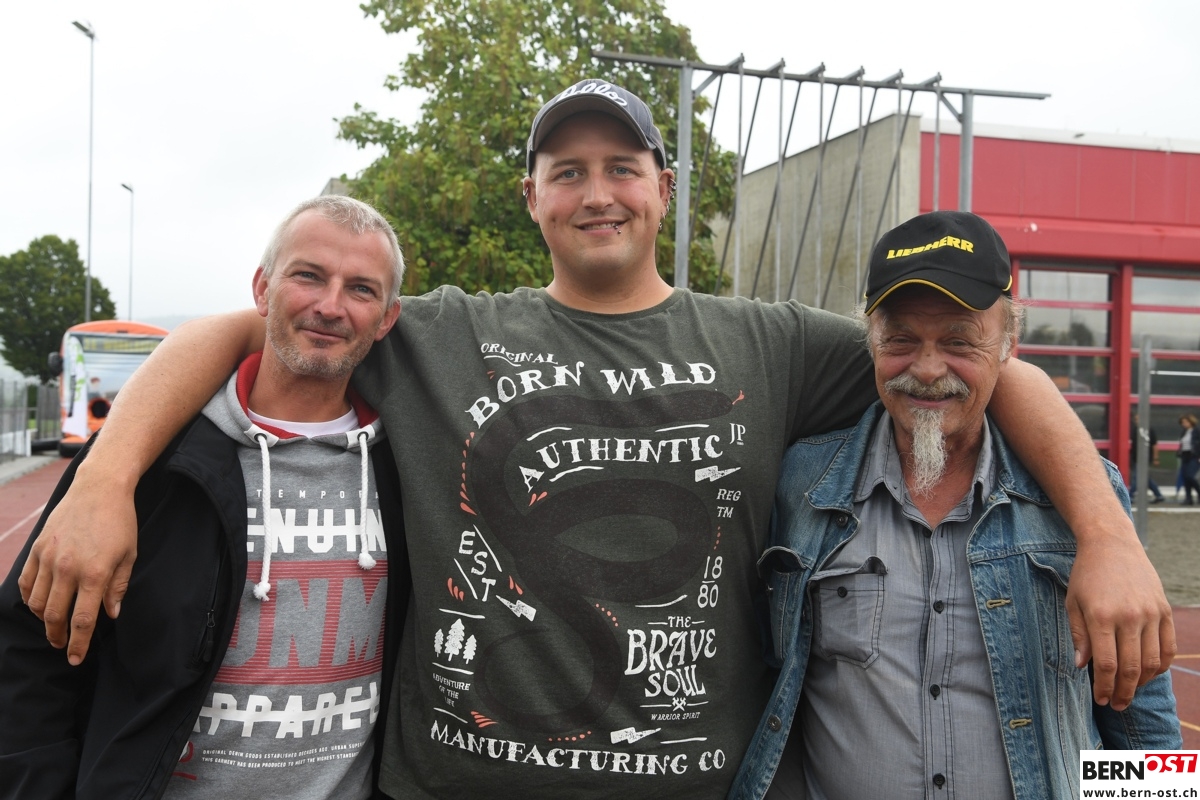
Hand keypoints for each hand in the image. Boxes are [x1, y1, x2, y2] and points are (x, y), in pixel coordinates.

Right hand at [17, 462, 137, 665]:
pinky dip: (29, 597)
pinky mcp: (37, 548)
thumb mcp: (129, 555)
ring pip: (36, 602)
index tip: (75, 659)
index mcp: (95, 574)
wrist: (99, 489)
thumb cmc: (119, 522)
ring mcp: (49, 558)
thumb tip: (111, 615)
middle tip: (62, 646)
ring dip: (42, 620)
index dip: (79, 644)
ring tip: (52, 625)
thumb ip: (118, 587)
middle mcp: (68, 569)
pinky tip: (39, 603)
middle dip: (57, 637)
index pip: (83, 620)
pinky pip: (26, 582)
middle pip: (54, 616)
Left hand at [1067, 532, 1174, 710]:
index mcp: (1102, 616)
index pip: (1107, 664)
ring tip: (1130, 692)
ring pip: (1152, 662)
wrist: (1112, 545)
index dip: (1104, 687)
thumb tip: (1082, 667)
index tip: (1100, 699)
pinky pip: (1168, 647)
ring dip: (1142, 683)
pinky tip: (1148, 674)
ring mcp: (1150, 614)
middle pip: (1131, 668)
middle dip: (1123, 692)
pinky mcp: (1164, 610)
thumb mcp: (1073, 603)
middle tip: (1116, 705)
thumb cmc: (1087, 575)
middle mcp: (1129, 617)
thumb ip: (1079, 636)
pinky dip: (1160, 666)